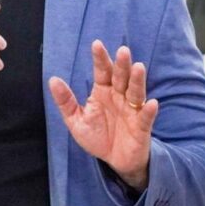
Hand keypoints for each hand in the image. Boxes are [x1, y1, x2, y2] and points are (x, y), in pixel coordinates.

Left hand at [48, 40, 157, 189]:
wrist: (115, 161)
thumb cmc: (97, 137)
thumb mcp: (76, 121)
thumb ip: (66, 101)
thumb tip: (53, 80)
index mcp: (103, 92)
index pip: (102, 72)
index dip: (100, 59)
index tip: (97, 44)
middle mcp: (119, 97)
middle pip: (121, 78)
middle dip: (122, 65)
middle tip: (123, 51)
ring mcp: (132, 110)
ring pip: (136, 92)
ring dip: (137, 81)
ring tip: (138, 67)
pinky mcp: (142, 127)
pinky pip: (146, 117)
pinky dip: (149, 111)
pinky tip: (151, 103)